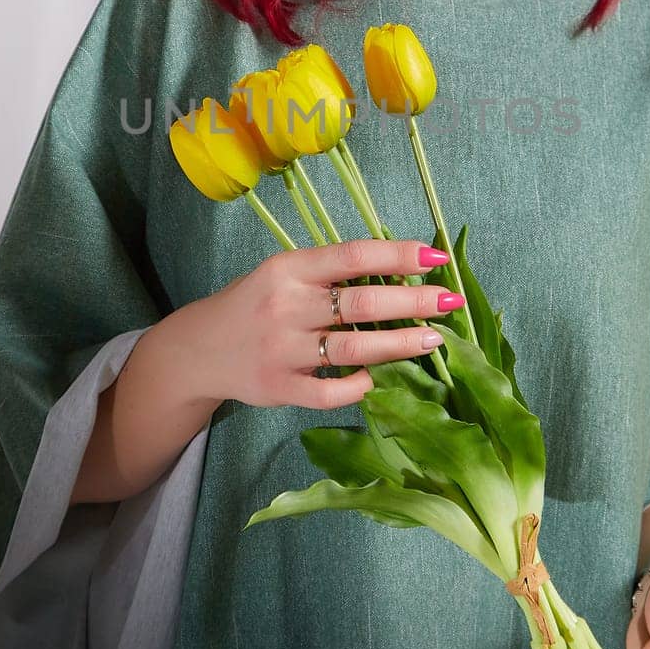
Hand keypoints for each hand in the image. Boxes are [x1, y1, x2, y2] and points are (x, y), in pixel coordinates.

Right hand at [184, 237, 454, 410]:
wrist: (199, 350)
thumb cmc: (254, 304)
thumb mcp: (284, 275)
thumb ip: (331, 273)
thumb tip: (399, 269)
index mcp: (288, 269)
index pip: (353, 256)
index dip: (399, 255)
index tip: (436, 258)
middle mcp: (285, 306)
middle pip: (362, 304)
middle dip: (414, 302)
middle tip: (450, 302)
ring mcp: (283, 351)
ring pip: (355, 350)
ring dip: (401, 343)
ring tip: (434, 339)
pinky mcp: (280, 388)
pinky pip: (331, 392)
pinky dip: (359, 386)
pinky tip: (378, 378)